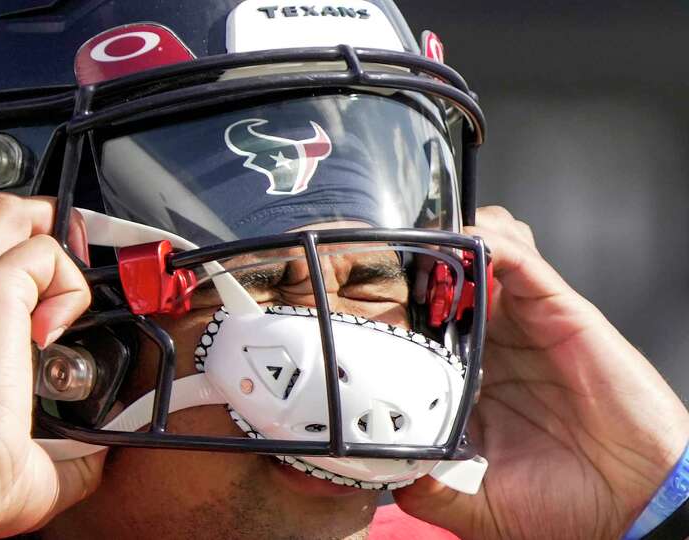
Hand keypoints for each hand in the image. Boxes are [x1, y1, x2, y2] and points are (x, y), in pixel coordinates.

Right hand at [0, 194, 99, 538]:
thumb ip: (46, 439)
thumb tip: (89, 457)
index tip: (7, 285)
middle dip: (2, 219)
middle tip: (38, 254)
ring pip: (1, 211)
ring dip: (43, 232)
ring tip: (63, 278)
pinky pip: (46, 252)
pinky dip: (68, 284)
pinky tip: (57, 329)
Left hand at [394, 206, 688, 538]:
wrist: (635, 510)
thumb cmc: (563, 507)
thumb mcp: (472, 504)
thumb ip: (424, 484)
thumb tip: (376, 467)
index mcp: (469, 381)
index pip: (422, 326)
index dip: (392, 306)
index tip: (357, 300)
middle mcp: (494, 346)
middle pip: (448, 279)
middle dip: (414, 261)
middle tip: (383, 256)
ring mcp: (525, 325)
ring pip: (485, 253)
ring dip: (451, 239)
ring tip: (423, 243)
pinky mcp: (560, 311)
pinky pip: (523, 260)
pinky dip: (493, 242)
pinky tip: (468, 243)